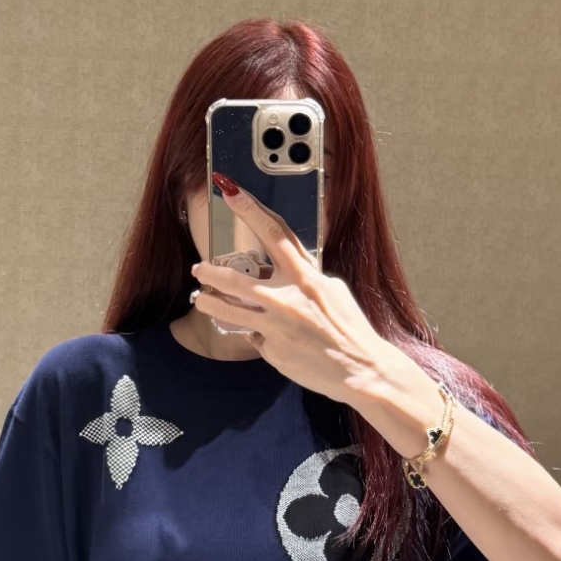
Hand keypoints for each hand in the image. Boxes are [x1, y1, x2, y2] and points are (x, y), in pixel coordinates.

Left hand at [189, 174, 386, 400]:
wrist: (361, 370)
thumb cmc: (349, 329)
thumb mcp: (332, 292)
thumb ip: (306, 277)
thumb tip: (285, 269)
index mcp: (307, 276)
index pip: (274, 233)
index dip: (249, 209)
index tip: (229, 190)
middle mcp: (288, 298)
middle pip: (235, 277)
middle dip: (210, 270)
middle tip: (199, 267)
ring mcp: (277, 325)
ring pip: (229, 309)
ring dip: (209, 301)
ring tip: (201, 298)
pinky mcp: (272, 349)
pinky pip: (254, 337)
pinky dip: (258, 335)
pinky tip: (272, 340)